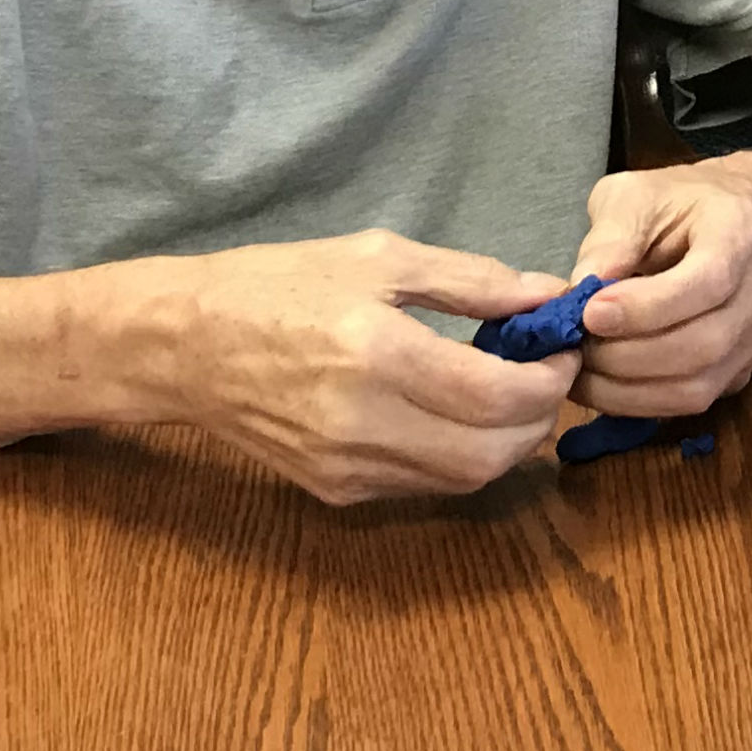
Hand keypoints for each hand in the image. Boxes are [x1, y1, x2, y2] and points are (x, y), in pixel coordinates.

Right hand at [154, 229, 576, 505]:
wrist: (186, 346)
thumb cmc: (279, 285)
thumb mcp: (378, 258)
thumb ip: (471, 279)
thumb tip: (547, 293)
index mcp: (376, 353)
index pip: (497, 396)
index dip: (549, 379)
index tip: (564, 347)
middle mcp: (362, 424)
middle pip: (491, 454)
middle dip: (537, 417)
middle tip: (546, 375)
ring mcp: (346, 467)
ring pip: (463, 479)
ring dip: (505, 442)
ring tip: (507, 391)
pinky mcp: (335, 492)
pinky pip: (423, 484)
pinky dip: (459, 455)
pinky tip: (455, 412)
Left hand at [566, 154, 751, 418]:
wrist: (745, 215)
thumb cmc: (685, 200)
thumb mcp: (638, 195)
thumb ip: (610, 238)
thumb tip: (576, 291)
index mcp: (739, 234)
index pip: (706, 284)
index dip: (647, 307)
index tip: (590, 313)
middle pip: (702, 345)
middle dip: (627, 356)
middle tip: (574, 347)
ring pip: (698, 385)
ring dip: (629, 390)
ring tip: (580, 372)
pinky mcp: (742, 368)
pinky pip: (694, 401)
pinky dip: (643, 402)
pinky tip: (605, 384)